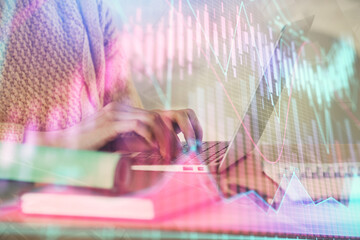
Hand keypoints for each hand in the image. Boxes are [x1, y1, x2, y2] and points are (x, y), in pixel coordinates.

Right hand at [24, 103, 201, 160]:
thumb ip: (139, 141)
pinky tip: (154, 150)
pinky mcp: (110, 122)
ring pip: (154, 120)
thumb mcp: (121, 143)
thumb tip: (161, 148)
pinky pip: (138, 126)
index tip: (192, 142)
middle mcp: (126, 108)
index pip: (162, 114)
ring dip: (167, 138)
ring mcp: (118, 113)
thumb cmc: (93, 148)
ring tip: (171, 155)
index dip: (181, 125)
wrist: (63, 147)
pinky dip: (151, 138)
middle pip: (163, 114)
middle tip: (190, 148)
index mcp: (129, 112)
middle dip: (182, 130)